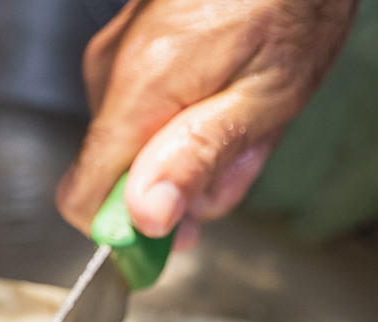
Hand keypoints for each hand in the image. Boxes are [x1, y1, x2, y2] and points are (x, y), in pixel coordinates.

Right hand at [58, 0, 357, 248]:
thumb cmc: (294, 0)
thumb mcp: (267, 94)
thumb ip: (199, 157)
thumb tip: (146, 217)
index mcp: (140, 90)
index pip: (84, 196)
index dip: (124, 232)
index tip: (172, 241)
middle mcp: (114, 71)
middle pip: (123, 174)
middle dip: (185, 183)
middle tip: (246, 156)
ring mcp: (122, 53)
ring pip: (142, 141)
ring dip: (196, 147)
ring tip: (253, 112)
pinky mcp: (138, 42)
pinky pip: (151, 105)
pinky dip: (192, 113)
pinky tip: (237, 88)